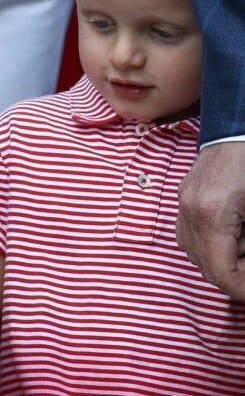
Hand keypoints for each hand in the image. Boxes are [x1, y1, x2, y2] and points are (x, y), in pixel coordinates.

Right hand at [177, 141, 244, 300]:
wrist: (236, 131)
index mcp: (212, 214)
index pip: (220, 271)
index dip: (239, 289)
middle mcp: (190, 211)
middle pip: (205, 266)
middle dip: (233, 274)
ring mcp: (182, 204)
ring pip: (193, 253)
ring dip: (219, 260)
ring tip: (242, 246)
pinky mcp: (182, 198)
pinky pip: (187, 235)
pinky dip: (207, 244)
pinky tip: (227, 236)